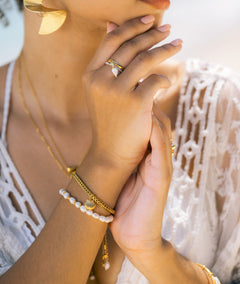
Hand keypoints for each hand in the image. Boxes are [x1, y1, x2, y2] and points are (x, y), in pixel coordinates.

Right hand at [82, 16, 181, 172]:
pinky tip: (167, 82)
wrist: (111, 152)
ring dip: (164, 49)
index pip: (112, 40)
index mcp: (90, 74)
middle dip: (151, 33)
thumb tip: (112, 26)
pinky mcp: (134, 104)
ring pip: (145, 59)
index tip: (149, 20)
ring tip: (178, 43)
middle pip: (130, 46)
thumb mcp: (102, 91)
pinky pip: (155, 80)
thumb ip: (109, 63)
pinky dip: (164, 79)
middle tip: (167, 28)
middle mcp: (99, 79)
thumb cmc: (110, 120)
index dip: (131, 26)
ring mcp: (116, 91)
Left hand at [109, 105, 172, 255]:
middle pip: (158, 123)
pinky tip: (146, 119)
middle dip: (148, 104)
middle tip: (135, 87)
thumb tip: (106, 139)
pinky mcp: (162, 177)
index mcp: (149, 156)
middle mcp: (158, 158)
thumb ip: (122, 157)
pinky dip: (154, 132)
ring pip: (163, 132)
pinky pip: (161, 150)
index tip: (126, 92)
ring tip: (141, 96)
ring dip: (152, 113)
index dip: (141, 107)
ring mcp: (162, 167)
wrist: (135, 235)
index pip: (150, 125)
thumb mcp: (124, 175)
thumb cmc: (126, 205)